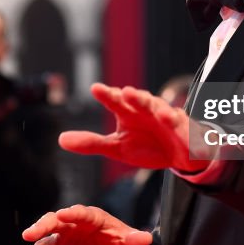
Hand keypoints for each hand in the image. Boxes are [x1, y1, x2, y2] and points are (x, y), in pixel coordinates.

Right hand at [18, 205, 152, 244]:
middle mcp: (71, 226)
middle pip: (53, 224)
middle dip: (40, 228)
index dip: (71, 214)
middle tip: (28, 235)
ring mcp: (61, 242)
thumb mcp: (128, 242)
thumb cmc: (119, 243)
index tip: (61, 215)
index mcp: (90, 217)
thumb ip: (135, 240)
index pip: (80, 213)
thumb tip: (146, 238)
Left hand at [59, 84, 210, 172]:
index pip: (116, 101)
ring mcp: (164, 116)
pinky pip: (179, 122)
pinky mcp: (182, 127)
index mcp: (128, 113)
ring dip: (148, 101)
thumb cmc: (147, 145)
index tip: (96, 88)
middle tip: (123, 92)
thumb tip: (61, 139)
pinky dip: (174, 119)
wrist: (179, 156)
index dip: (107, 95)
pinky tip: (168, 118)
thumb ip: (91, 143)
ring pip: (157, 105)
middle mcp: (145, 110)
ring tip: (138, 97)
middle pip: (137, 100)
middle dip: (131, 95)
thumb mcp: (116, 148)